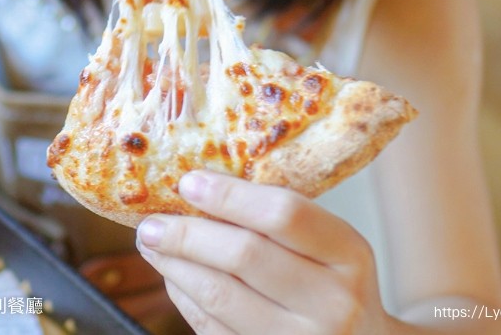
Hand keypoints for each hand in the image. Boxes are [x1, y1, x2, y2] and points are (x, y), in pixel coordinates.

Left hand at [136, 171, 391, 334]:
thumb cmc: (336, 284)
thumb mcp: (331, 246)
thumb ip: (281, 220)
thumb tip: (201, 186)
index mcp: (349, 254)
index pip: (284, 214)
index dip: (229, 196)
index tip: (188, 182)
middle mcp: (332, 302)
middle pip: (244, 256)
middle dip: (187, 234)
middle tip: (151, 221)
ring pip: (219, 296)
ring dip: (175, 266)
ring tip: (152, 245)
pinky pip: (212, 328)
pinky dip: (185, 298)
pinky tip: (174, 277)